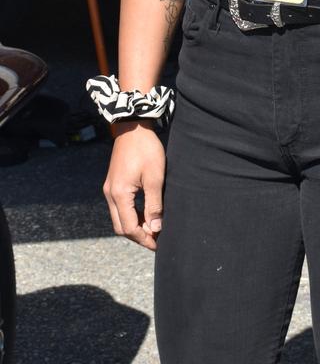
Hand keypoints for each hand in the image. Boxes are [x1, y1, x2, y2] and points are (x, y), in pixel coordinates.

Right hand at [103, 120, 165, 250]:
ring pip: (119, 218)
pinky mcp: (113, 184)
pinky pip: (120, 207)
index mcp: (119, 194)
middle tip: (156, 239)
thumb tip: (155, 228)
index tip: (158, 244)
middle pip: (121, 227)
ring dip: (135, 226)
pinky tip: (146, 214)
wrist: (132, 127)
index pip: (129, 228)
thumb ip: (154, 204)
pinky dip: (132, 215)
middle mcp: (110, 194)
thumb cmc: (146, 149)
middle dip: (138, 236)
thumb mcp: (155, 177)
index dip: (144, 238)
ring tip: (153, 228)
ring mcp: (110, 189)